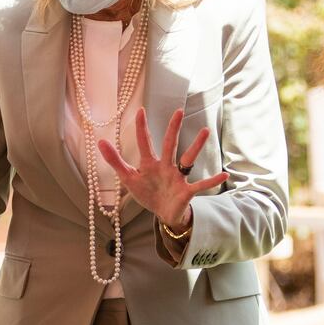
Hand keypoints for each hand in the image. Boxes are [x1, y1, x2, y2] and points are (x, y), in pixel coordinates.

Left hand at [97, 108, 226, 230]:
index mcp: (150, 163)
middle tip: (178, 111)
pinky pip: (201, 184)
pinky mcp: (186, 191)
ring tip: (206, 131)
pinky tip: (224, 175)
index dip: (141, 128)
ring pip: (188, 158)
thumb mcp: (128, 178)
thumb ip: (114, 160)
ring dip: (196, 146)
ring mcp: (177, 177)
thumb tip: (99, 141)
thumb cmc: (147, 192)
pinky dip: (212, 180)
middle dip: (173, 128)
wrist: (163, 213)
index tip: (141, 110)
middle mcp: (166, 166)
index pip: (144, 142)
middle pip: (169, 144)